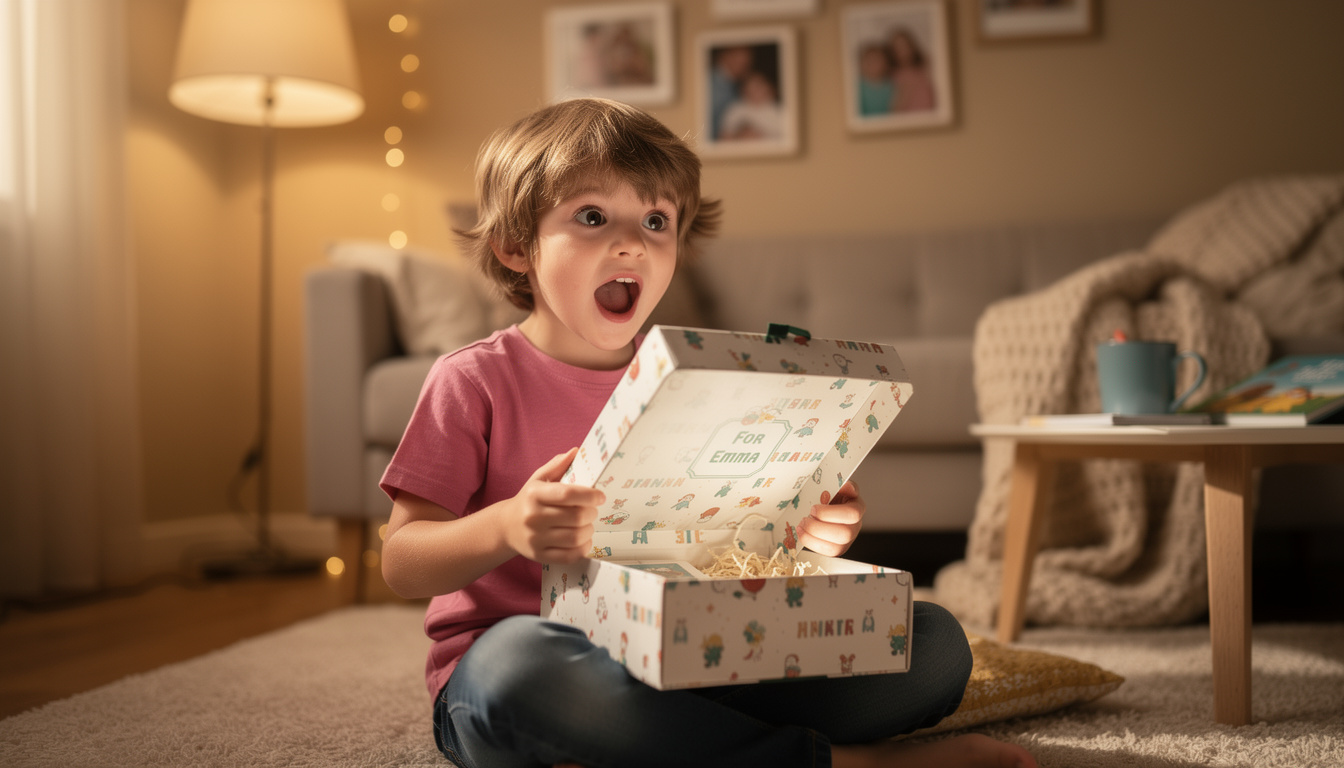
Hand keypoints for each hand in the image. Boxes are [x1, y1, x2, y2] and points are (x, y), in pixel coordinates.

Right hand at [504, 448, 604, 563]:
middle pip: (576, 517)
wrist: (505, 527)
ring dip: (589, 530)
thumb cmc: (528, 500)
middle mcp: (533, 517)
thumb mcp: (538, 479)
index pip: (568, 494)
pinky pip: (569, 556)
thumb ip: (558, 465)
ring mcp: (535, 538)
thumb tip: (577, 451)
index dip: (589, 495)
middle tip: (592, 510)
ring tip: (587, 524)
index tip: (600, 496)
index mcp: (535, 494)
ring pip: (575, 537)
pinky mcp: (539, 555)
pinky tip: (582, 539)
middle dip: (591, 513)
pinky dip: (583, 548)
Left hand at [798, 481, 864, 556]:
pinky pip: (826, 553)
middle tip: (806, 518)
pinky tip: (802, 533)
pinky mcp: (837, 549)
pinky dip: (811, 543)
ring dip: (813, 537)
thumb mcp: (837, 486)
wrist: (829, 505)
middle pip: (844, 534)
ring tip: (802, 525)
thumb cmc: (833, 495)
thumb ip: (841, 485)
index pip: (852, 514)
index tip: (814, 508)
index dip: (830, 513)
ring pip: (835, 548)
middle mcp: (856, 526)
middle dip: (820, 527)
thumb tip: (847, 486)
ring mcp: (848, 541)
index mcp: (858, 508)